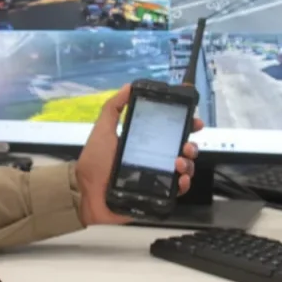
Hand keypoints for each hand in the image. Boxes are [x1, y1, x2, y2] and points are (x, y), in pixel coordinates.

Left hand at [75, 84, 203, 225]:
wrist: (87, 195)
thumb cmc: (95, 163)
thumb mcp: (102, 131)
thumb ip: (113, 108)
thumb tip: (129, 86)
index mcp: (143, 143)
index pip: (169, 130)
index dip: (184, 123)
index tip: (193, 119)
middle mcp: (153, 159)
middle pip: (182, 148)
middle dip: (190, 143)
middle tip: (187, 143)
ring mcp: (158, 178)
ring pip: (184, 167)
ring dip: (189, 162)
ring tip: (179, 161)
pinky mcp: (158, 195)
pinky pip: (179, 189)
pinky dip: (185, 183)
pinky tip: (181, 178)